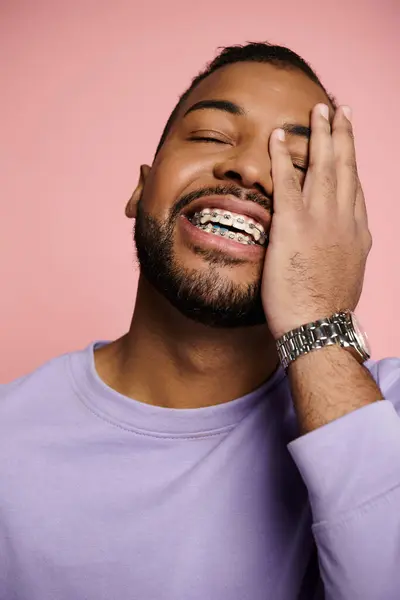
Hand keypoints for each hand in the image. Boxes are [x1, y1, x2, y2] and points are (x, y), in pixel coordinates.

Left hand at [262, 103, 371, 340]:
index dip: (352, 165)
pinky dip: (284, 156)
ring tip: (319, 109)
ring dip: (321, 134)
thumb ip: (343, 255)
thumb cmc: (327, 311)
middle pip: (346, 168)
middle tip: (340, 110)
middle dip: (343, 136)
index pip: (356, 190)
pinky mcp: (293, 225)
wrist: (318, 328)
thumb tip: (338, 250)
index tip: (348, 148)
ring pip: (324, 166)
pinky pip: (288, 182)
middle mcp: (344, 220)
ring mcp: (320, 220)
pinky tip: (279, 136)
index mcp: (357, 234)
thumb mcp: (346, 278)